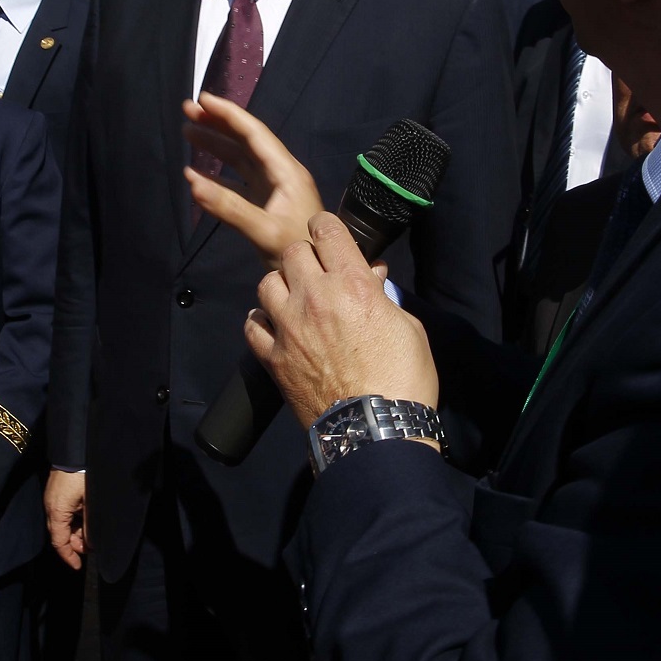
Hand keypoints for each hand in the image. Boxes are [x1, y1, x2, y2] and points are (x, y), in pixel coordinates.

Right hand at [44, 468, 87, 568]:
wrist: (76, 449)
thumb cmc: (84, 475)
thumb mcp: (90, 503)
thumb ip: (89, 525)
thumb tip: (90, 544)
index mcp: (56, 512)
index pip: (59, 542)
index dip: (68, 556)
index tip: (77, 566)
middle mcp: (50, 507)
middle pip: (60, 534)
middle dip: (75, 544)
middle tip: (92, 547)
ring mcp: (52, 498)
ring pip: (63, 523)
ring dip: (76, 531)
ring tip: (92, 532)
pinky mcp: (56, 491)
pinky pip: (63, 512)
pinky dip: (74, 520)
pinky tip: (87, 518)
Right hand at [182, 93, 324, 269]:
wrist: (318, 278)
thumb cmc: (298, 251)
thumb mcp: (264, 231)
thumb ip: (229, 208)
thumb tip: (192, 182)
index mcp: (285, 172)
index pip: (254, 134)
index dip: (228, 115)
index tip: (202, 100)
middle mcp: (280, 175)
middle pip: (245, 141)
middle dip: (217, 124)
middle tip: (188, 110)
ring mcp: (273, 190)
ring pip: (240, 160)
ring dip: (215, 146)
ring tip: (189, 132)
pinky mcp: (266, 205)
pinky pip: (238, 183)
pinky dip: (217, 176)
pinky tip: (197, 175)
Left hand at [246, 212, 438, 430]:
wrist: (374, 432)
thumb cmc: (403, 380)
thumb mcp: (408, 329)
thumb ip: (384, 297)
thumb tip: (371, 277)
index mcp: (353, 284)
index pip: (326, 230)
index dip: (328, 228)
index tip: (331, 238)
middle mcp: (314, 297)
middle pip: (293, 252)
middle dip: (306, 256)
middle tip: (318, 273)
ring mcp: (288, 327)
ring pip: (266, 283)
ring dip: (281, 286)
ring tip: (295, 300)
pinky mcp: (273, 357)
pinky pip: (251, 325)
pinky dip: (261, 321)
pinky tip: (275, 327)